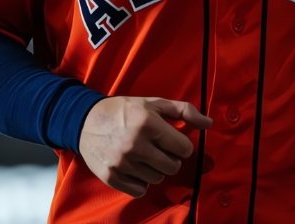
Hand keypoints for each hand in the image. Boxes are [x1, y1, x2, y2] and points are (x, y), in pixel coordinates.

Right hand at [78, 96, 211, 197]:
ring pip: (157, 179)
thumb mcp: (154, 103)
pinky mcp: (111, 177)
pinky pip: (140, 190)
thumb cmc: (124, 110)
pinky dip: (140, 181)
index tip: (170, 140)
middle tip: (157, 149)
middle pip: (172, 167)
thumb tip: (209, 124)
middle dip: (169, 158)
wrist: (85, 120)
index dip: (181, 145)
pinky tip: (133, 167)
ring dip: (154, 169)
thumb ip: (184, 111)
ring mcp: (122, 163)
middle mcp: (135, 145)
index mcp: (148, 124)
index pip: (184, 148)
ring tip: (143, 155)